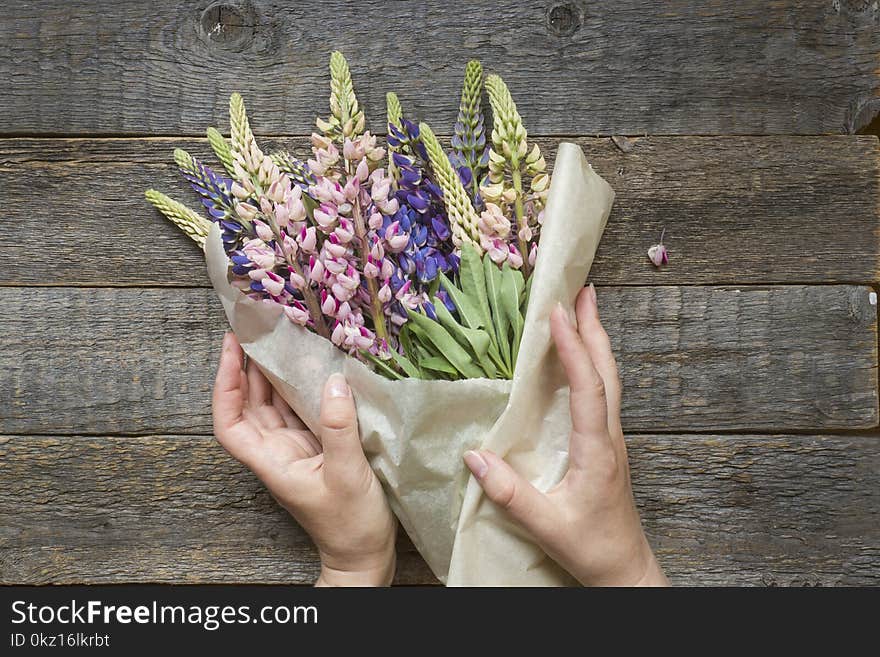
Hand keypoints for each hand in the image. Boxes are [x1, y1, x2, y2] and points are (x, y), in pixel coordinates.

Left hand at [212, 333, 395, 585]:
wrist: (364, 556)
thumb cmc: (350, 525)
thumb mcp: (346, 474)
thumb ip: (338, 428)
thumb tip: (334, 381)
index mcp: (271, 462)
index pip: (229, 422)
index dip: (224, 385)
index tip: (231, 349)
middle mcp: (276, 453)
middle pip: (247, 406)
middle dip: (246, 368)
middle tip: (254, 330)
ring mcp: (294, 451)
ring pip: (272, 407)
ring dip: (271, 376)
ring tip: (277, 340)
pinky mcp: (316, 449)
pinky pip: (298, 412)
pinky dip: (298, 389)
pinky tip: (310, 369)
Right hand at [463, 284, 666, 585]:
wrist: (625, 567)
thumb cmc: (590, 547)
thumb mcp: (546, 525)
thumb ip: (510, 494)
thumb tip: (474, 457)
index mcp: (597, 449)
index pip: (587, 387)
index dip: (573, 348)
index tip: (556, 313)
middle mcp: (609, 436)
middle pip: (607, 372)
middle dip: (594, 328)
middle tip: (580, 291)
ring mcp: (611, 439)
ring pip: (609, 380)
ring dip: (597, 342)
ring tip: (583, 310)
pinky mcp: (606, 445)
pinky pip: (603, 393)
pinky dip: (593, 365)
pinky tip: (581, 360)